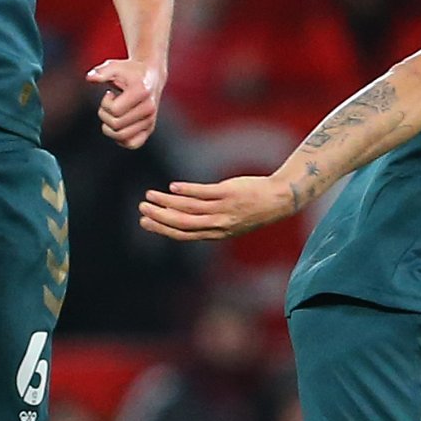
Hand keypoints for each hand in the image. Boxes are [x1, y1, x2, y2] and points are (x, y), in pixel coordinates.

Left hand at [88, 55, 164, 148]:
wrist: (151, 76)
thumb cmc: (129, 71)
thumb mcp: (114, 66)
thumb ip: (101, 72)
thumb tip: (90, 77)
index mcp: (141, 91)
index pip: (115, 110)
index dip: (105, 104)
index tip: (109, 94)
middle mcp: (149, 108)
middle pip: (116, 125)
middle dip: (104, 115)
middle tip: (109, 105)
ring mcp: (151, 120)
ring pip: (122, 137)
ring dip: (109, 128)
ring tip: (114, 115)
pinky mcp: (149, 129)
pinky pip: (132, 144)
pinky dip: (120, 139)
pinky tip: (118, 125)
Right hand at [137, 171, 306, 241]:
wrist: (278, 199)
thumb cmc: (252, 210)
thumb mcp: (230, 222)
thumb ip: (208, 222)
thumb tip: (184, 216)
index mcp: (216, 233)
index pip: (183, 234)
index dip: (162, 228)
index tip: (145, 222)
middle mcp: (217, 223)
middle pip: (182, 222)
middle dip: (159, 217)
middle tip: (142, 208)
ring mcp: (222, 208)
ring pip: (189, 208)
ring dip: (166, 202)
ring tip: (150, 194)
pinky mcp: (227, 193)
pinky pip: (202, 193)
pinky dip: (185, 191)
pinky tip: (172, 187)